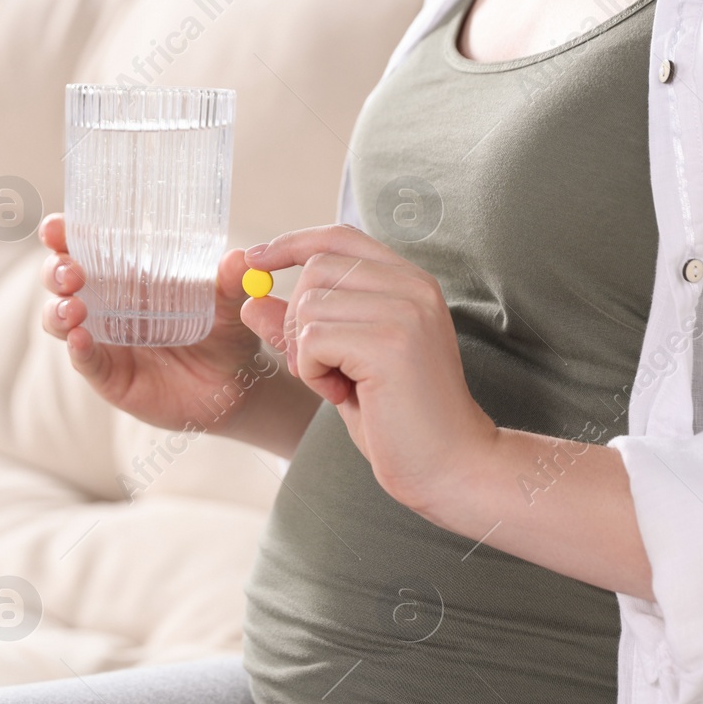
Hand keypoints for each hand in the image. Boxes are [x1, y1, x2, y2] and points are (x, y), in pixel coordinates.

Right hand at [39, 213, 319, 453]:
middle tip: (72, 271)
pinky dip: (78, 350)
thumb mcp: (230, 303)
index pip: (82, 248)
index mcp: (125, 276)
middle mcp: (105, 304)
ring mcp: (103, 340)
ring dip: (58, 310)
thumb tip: (240, 258)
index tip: (56, 228)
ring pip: (59, 320)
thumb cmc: (224, 333)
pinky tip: (81, 339)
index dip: (62, 236)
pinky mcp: (109, 376)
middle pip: (60, 280)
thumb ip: (232, 281)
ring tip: (74, 309)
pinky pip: (84, 361)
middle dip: (56, 270)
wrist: (234, 385)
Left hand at [238, 224, 497, 513]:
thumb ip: (303, 329)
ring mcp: (405, 310)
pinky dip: (311, 372)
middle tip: (322, 368)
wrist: (451, 465)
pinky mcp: (390, 341)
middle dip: (298, 320)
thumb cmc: (399, 420)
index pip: (340, 237)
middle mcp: (413, 286)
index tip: (255, 257)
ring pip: (309, 306)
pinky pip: (312, 340)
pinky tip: (343, 394)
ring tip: (340, 385)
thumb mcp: (342, 366)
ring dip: (305, 354)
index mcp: (410, 283)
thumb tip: (252, 300)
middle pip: (316, 270)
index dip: (292, 243)